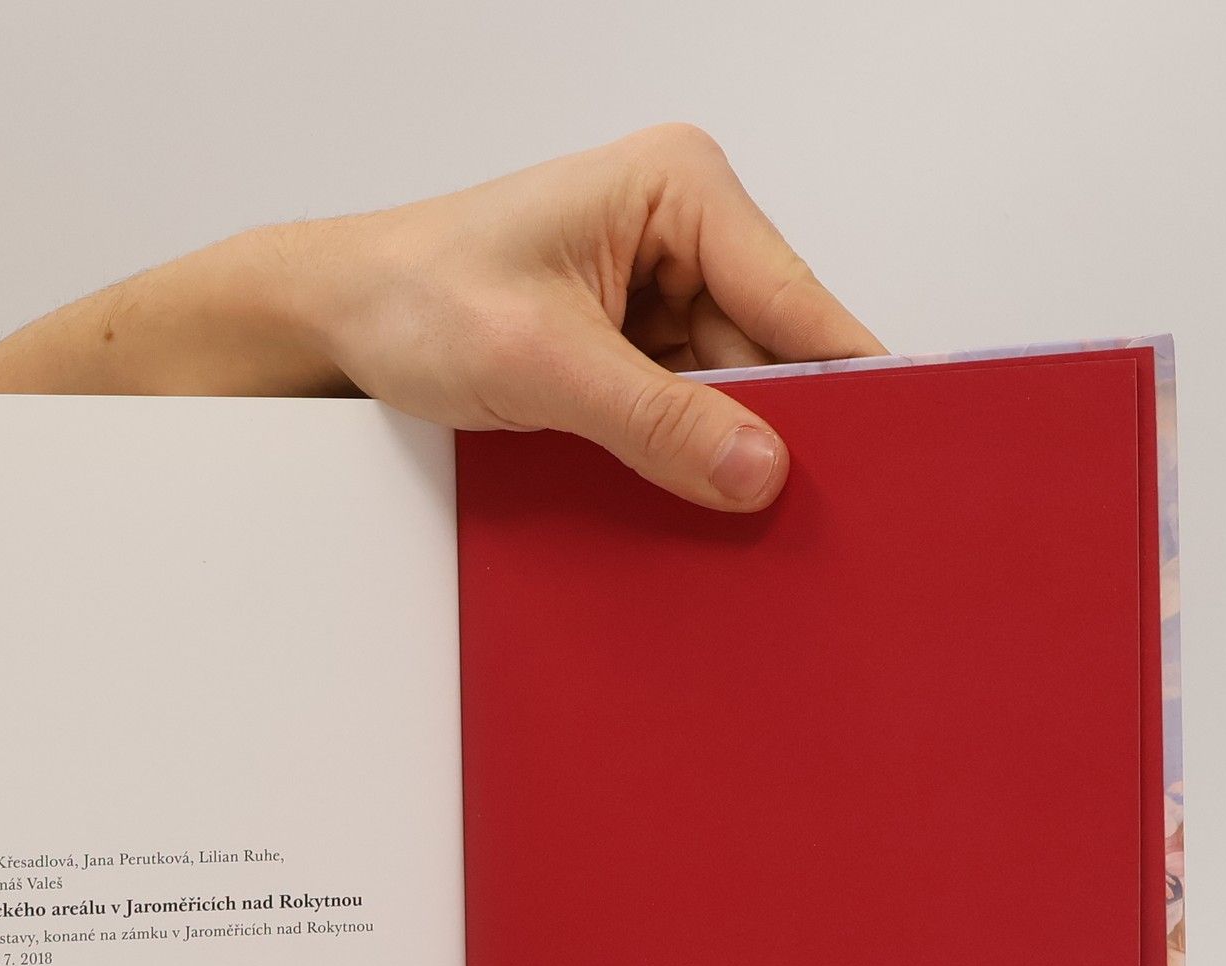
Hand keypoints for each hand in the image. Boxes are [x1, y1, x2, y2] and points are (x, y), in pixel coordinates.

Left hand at [298, 123, 883, 509]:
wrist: (335, 322)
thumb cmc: (415, 298)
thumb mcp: (543, 365)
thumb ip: (658, 422)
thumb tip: (760, 470)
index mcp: (678, 188)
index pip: (794, 297)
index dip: (844, 381)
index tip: (890, 454)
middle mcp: (682, 229)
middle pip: (771, 350)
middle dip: (776, 430)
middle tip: (798, 516)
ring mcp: (659, 289)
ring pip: (732, 391)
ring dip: (724, 453)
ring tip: (732, 517)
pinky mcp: (630, 345)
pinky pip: (686, 411)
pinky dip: (686, 457)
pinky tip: (689, 500)